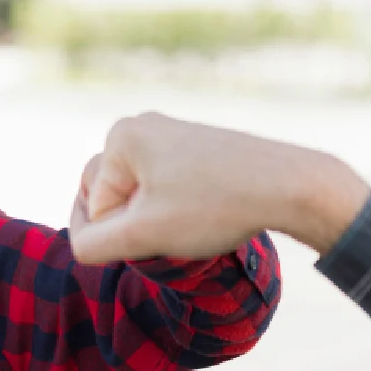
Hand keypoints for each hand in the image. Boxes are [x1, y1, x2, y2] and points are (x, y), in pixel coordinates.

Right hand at [68, 112, 370, 263]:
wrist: (289, 186)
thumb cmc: (215, 207)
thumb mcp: (143, 234)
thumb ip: (93, 244)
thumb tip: (81, 244)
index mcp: (120, 136)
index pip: (92, 209)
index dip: (122, 235)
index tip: (163, 232)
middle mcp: (140, 126)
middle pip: (111, 198)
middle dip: (133, 225)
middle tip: (174, 230)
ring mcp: (170, 134)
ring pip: (140, 198)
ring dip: (156, 221)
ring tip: (193, 222)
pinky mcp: (196, 147)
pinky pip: (166, 188)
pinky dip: (178, 209)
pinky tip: (206, 213)